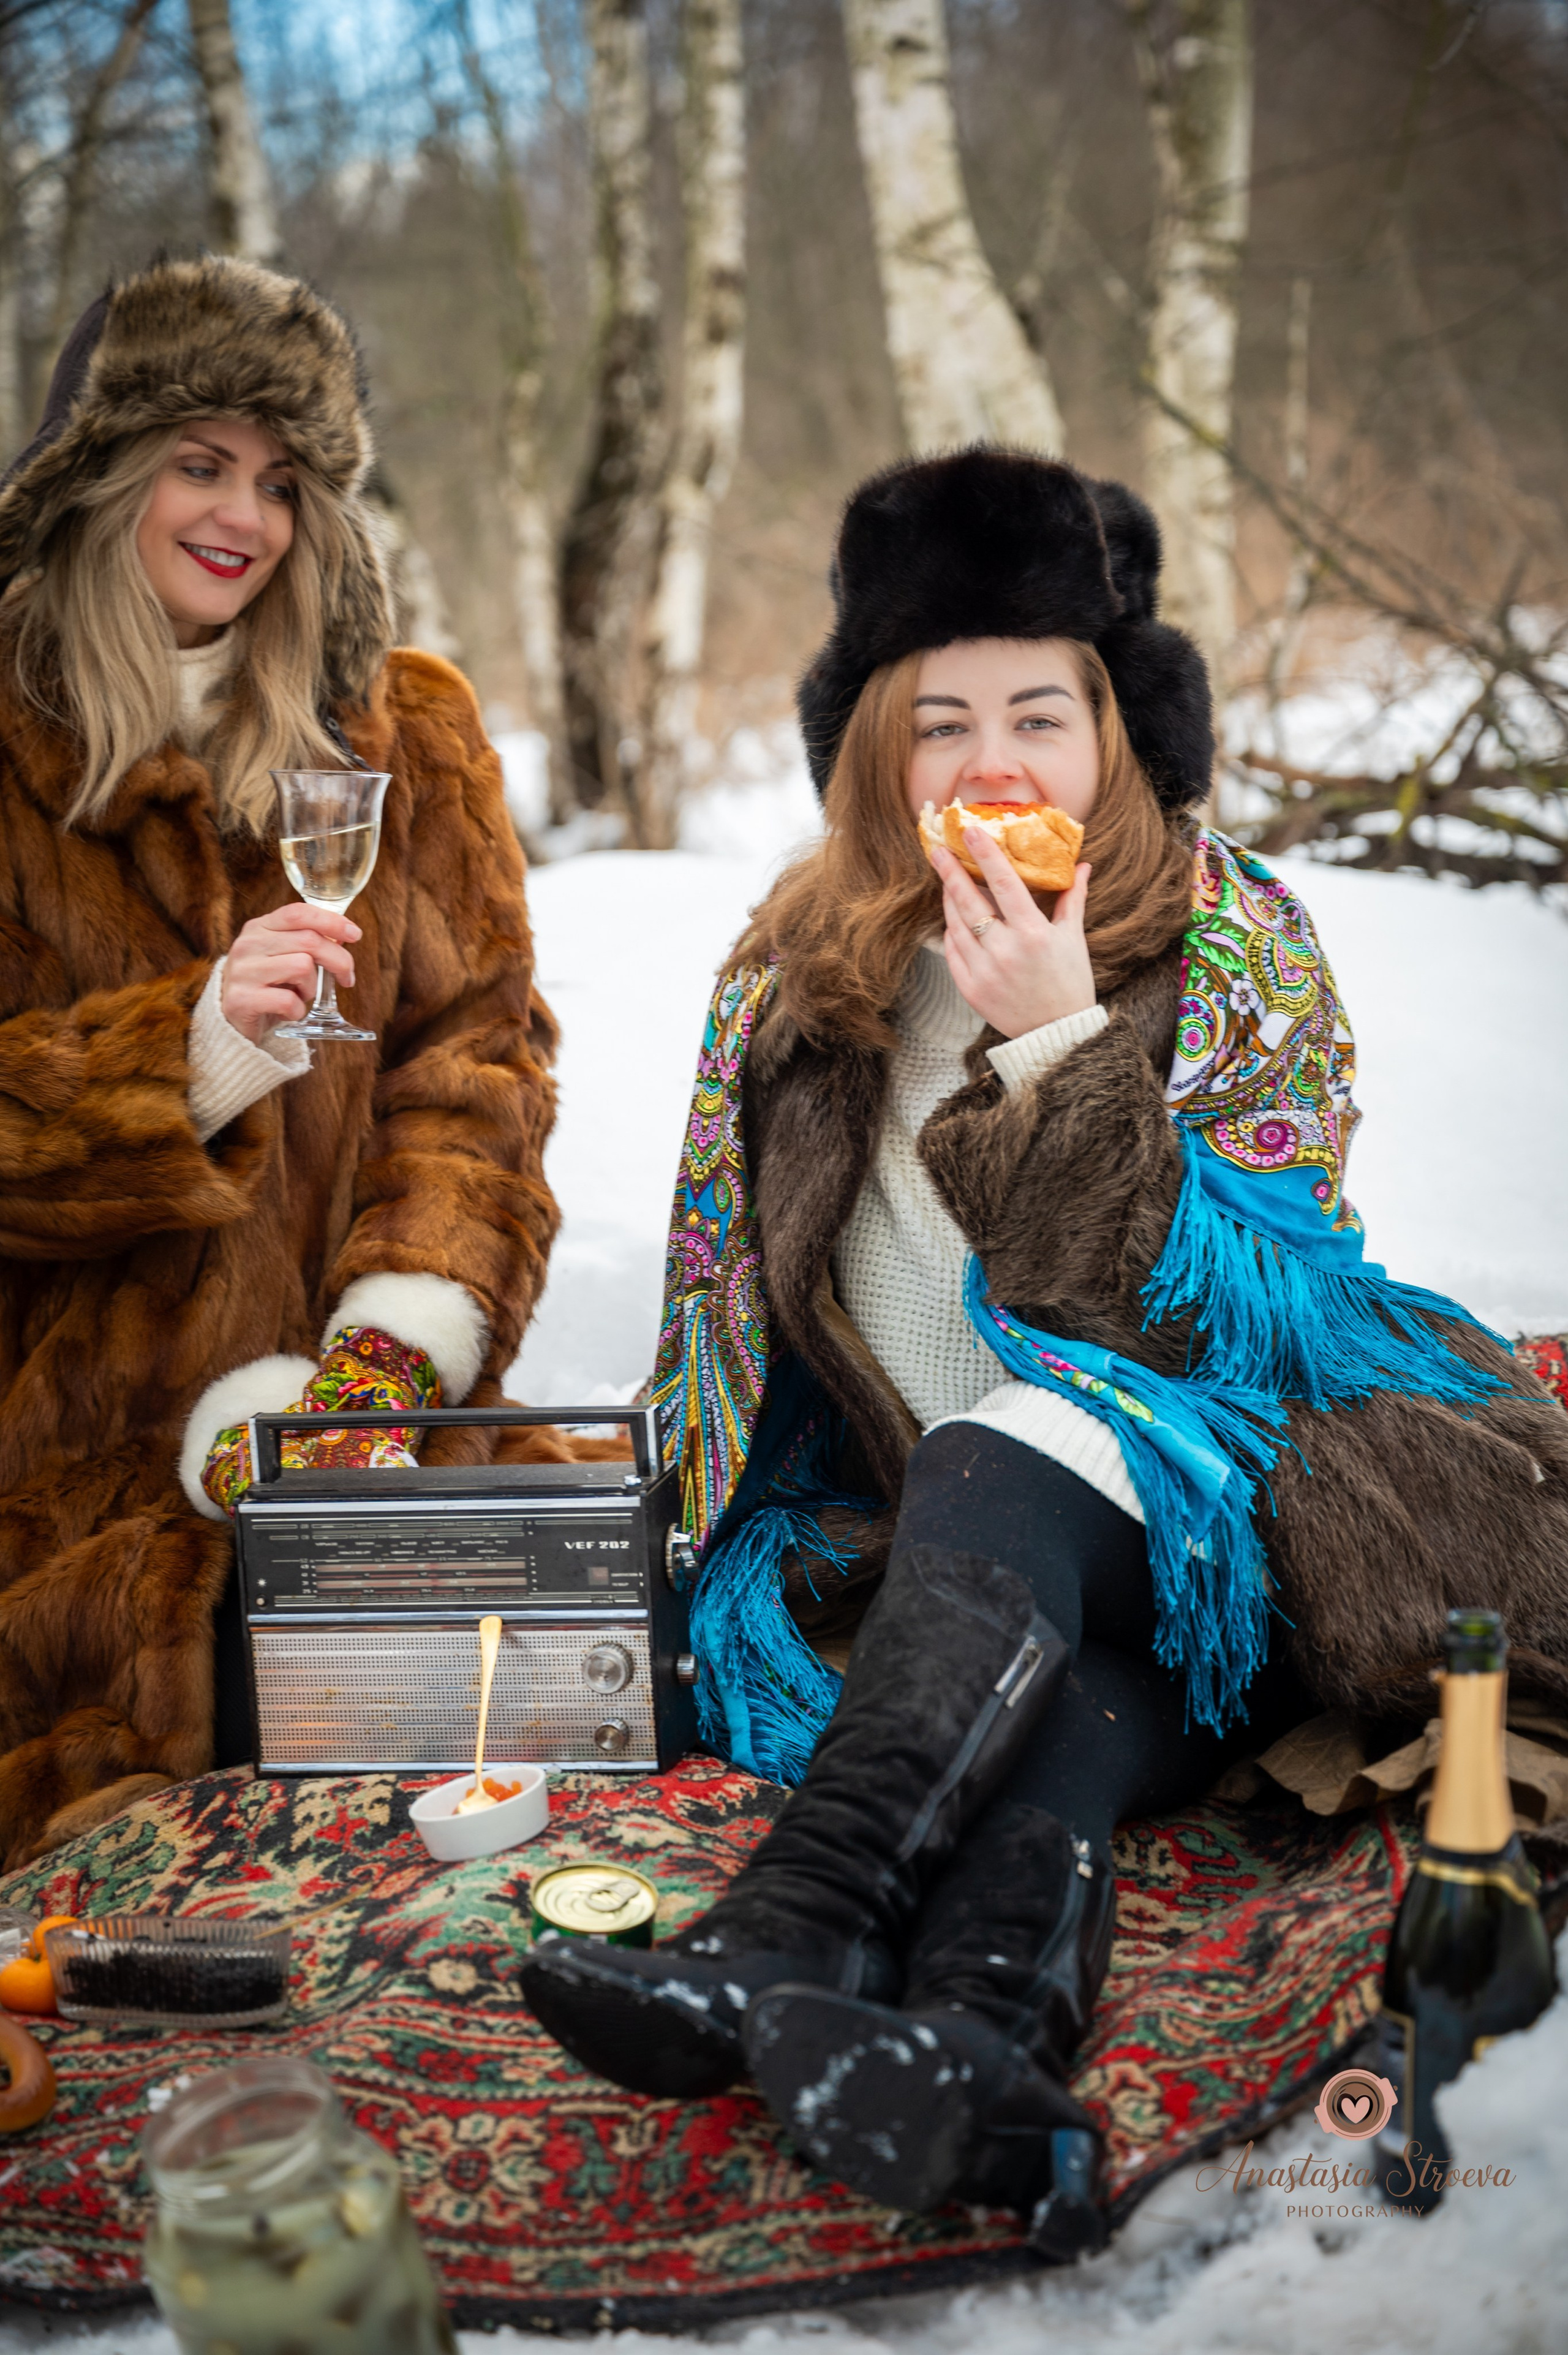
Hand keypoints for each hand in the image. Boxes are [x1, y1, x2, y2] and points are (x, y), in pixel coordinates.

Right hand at [222, 903, 360, 1043]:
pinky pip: (289, 1001)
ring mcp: (243, 971)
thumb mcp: (283, 957)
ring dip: (311, 988)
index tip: (355, 934)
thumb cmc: (267, 986)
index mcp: (259, 928)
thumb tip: (344, 934)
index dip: (331, 921)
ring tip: (300, 995)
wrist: (231, 1022)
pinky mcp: (242, 1000)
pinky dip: (298, 1010)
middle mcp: (248, 945)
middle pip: (310, 941)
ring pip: (302, 968)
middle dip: (339, 960)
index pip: (299, 912)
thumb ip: (307, 942)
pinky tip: (288, 1012)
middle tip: (347, 978)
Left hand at [929, 825, 1094, 1037]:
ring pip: (955, 925)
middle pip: (969, 902)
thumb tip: (1083, 865)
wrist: (1056, 1033)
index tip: (971, 831)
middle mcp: (1005, 951)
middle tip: (939, 850)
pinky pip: (952, 952)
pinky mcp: (970, 990)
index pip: (1004, 883)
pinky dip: (950, 933)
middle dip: (951, 872)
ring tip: (946, 882)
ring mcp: (984, 972)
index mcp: (1033, 933)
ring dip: (949, 900)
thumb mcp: (1073, 939)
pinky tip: (953, 920)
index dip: (986, 854)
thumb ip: (1072, 898)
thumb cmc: (1069, 982)